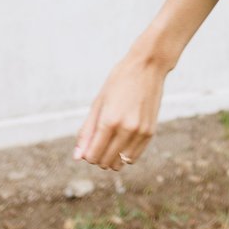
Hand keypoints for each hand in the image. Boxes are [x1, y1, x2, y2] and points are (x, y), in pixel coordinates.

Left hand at [73, 52, 165, 170]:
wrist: (147, 66)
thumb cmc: (119, 81)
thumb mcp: (98, 103)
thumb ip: (87, 131)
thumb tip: (78, 157)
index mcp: (109, 121)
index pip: (93, 155)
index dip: (87, 155)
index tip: (88, 146)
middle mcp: (126, 129)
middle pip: (106, 161)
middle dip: (98, 157)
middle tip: (98, 143)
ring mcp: (140, 132)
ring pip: (121, 162)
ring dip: (112, 158)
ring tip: (110, 143)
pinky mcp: (150, 131)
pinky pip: (134, 156)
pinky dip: (125, 154)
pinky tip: (122, 141)